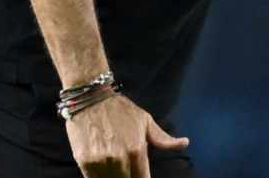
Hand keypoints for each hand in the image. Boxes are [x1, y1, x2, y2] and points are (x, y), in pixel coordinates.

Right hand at [66, 94, 188, 177]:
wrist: (90, 98)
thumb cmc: (120, 109)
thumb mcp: (145, 121)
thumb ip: (163, 139)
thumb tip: (185, 143)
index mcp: (137, 150)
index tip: (140, 176)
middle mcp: (119, 159)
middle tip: (128, 170)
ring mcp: (100, 162)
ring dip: (114, 177)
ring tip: (115, 167)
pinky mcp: (84, 161)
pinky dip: (98, 176)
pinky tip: (102, 169)